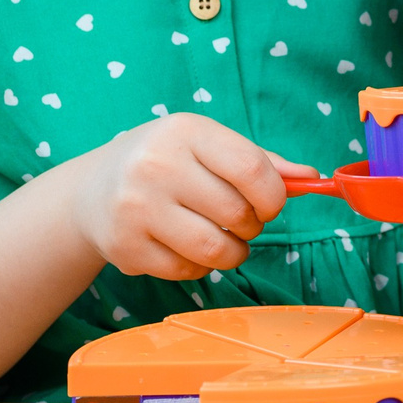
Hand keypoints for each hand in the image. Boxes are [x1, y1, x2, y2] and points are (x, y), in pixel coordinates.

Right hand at [70, 114, 315, 280]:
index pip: (252, 169)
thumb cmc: (164, 163)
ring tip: (226, 242)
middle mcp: (155, 165)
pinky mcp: (125, 247)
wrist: (92, 190)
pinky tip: (188, 249)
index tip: (270, 205)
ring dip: (234, 253)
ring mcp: (136, 208)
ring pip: (215, 249)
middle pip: (237, 214)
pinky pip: (187, 271)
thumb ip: (259, 161)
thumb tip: (310, 177)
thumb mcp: (205, 147)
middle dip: (252, 226)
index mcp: (184, 132)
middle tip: (242, 222)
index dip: (274, 197)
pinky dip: (200, 267)